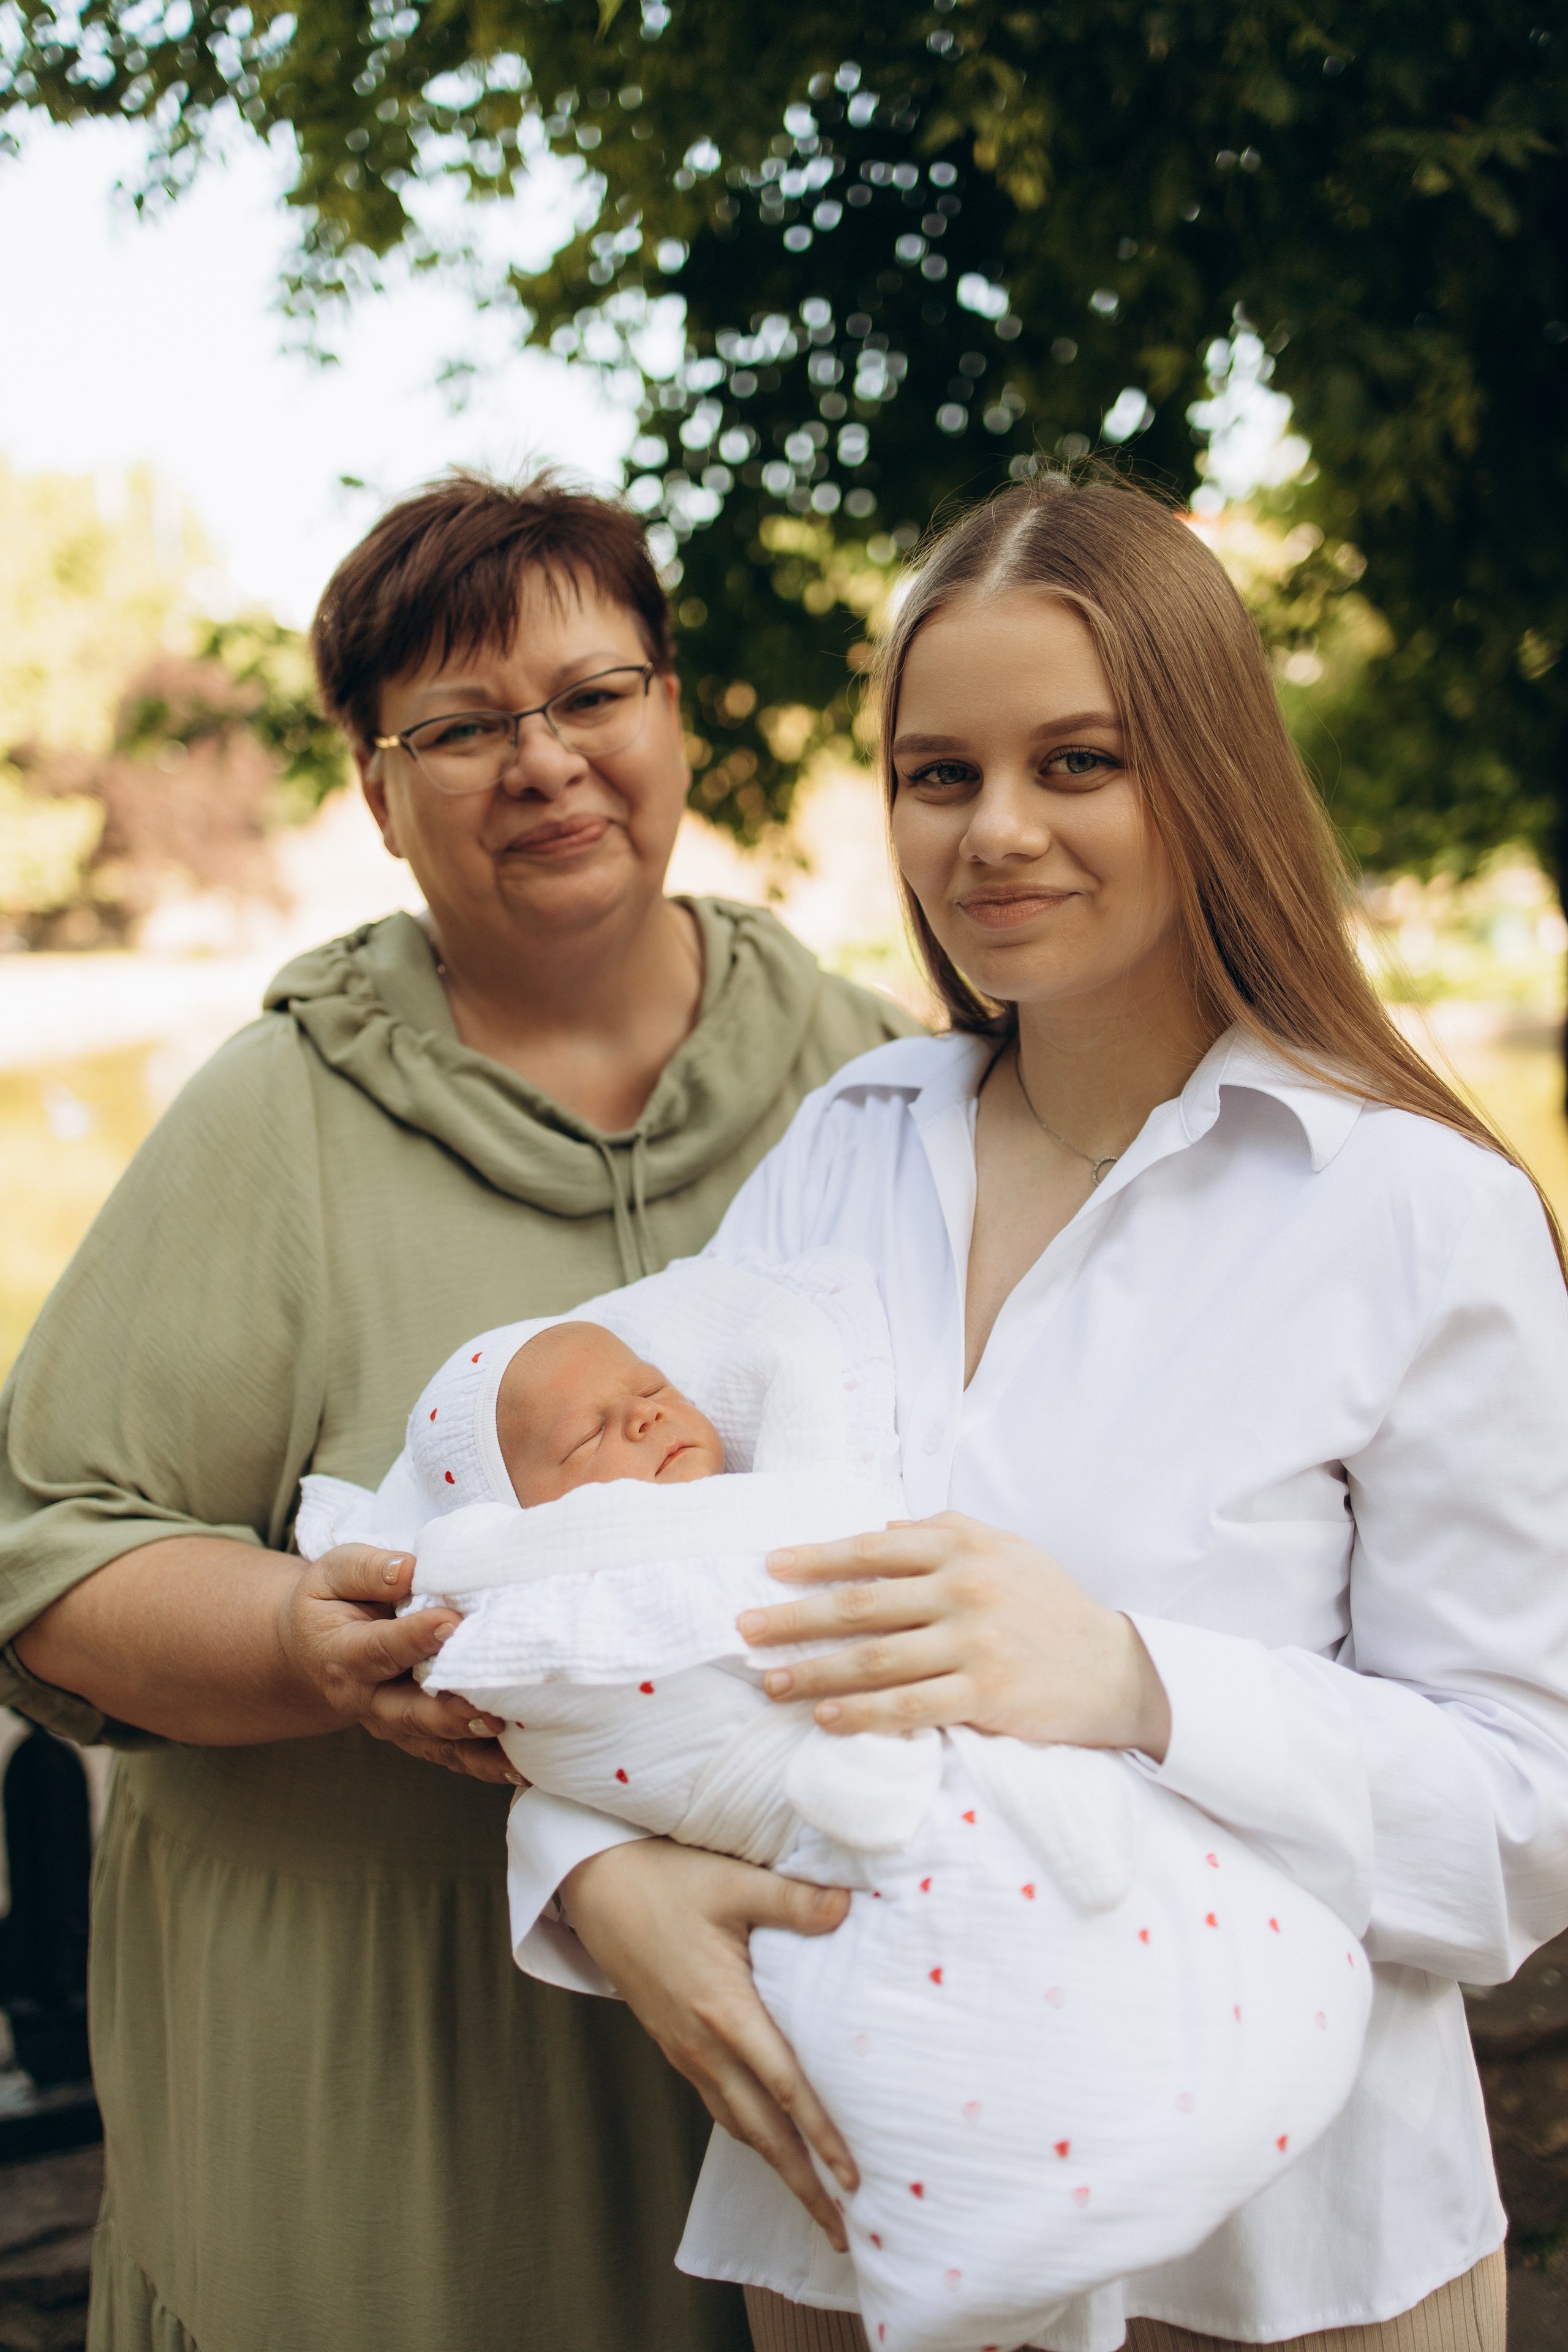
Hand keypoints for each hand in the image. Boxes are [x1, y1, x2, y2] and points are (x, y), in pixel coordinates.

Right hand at [276, 1545, 520, 1785]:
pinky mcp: (414, 1735)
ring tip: (514, 1738)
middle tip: (489, 1705)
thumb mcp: (332, 1573)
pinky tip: (520, 1766)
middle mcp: (365, 1698)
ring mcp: (390, 1722)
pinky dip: (483, 1764)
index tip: (451, 1623)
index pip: (379, 1649)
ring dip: (474, 1744)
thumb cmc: (330, 1602)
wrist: (311, 1649)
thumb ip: (366, 1570)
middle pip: (408, 1712)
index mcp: (342, 1654)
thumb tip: (407, 1570)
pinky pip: (449, 1755)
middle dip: (450, 1712)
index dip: (414, 1638)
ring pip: (433, 1742)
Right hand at [559, 1839, 857, 2248]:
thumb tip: (847, 1907)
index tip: (853, 2178)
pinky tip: (770, 2140)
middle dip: (803, 2184)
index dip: (821, 2136)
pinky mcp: (675, 2044)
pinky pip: (719, 2103)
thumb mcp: (731, 1883)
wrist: (596, 1887)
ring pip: (739, 2124)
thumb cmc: (663, 1880)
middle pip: (762, 2131)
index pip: (784, 2088)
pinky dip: (750, 2133)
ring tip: (815, 2201)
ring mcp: (685, 2050)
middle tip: (843, 2231)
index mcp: (723, 2010)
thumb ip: (793, 1902)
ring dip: (778, 2166)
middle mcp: (703, 2044)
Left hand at [737, 1511, 1170, 1759]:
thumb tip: (878, 1524)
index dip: (816, 1558)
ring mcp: (974, 1644)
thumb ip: (943, 1531)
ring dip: (815, 1672)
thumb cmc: (1048, 1606)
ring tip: (770, 1682)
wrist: (1114, 1668)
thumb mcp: (1004, 1549)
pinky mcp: (985, 1695)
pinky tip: (825, 1719)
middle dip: (794, 1617)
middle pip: (860, 1605)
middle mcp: (964, 1589)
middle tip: (745, 1629)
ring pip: (875, 1659)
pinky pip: (908, 1707)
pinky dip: (862, 1714)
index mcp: (963, 1547)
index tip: (770, 1567)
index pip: (873, 1549)